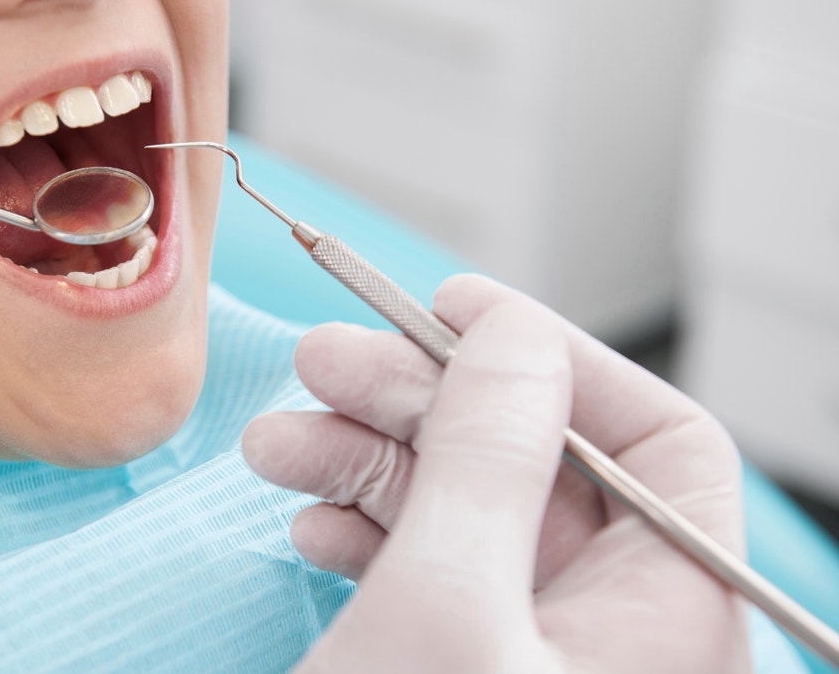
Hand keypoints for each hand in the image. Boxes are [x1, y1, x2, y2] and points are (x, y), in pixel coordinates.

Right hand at [243, 274, 748, 672]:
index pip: (657, 439)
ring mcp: (533, 647)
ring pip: (463, 510)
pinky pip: (427, 571)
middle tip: (321, 360)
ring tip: (277, 442)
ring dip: (364, 462)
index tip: (454, 306)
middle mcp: (612, 624)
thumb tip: (514, 335)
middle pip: (532, 461)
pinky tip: (309, 522)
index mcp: (667, 611)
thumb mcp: (448, 603)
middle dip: (416, 401)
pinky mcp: (464, 664)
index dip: (557, 356)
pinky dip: (365, 536)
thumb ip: (487, 459)